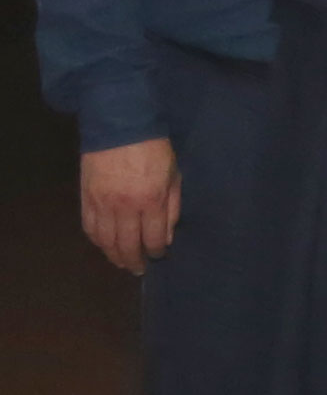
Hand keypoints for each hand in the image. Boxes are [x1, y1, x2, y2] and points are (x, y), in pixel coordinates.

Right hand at [79, 136, 180, 272]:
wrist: (118, 126)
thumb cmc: (154, 149)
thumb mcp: (174, 175)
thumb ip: (172, 207)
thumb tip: (166, 237)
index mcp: (150, 200)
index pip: (153, 238)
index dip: (155, 252)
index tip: (158, 256)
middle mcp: (124, 207)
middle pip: (126, 245)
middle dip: (134, 260)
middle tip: (138, 269)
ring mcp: (101, 203)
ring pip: (105, 240)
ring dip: (113, 255)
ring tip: (121, 262)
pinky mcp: (85, 197)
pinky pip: (89, 227)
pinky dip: (96, 240)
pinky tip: (104, 245)